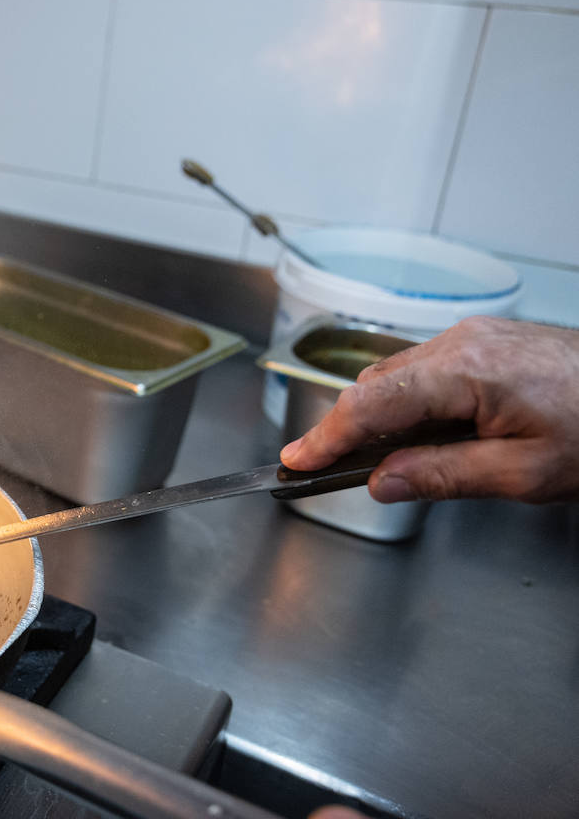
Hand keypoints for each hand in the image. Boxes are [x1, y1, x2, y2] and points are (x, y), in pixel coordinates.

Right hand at [279, 316, 578, 502]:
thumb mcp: (524, 473)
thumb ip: (442, 475)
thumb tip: (381, 482)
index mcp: (466, 370)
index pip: (370, 404)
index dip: (325, 436)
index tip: (294, 462)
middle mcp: (463, 341)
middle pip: (375, 384)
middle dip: (344, 428)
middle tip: (321, 469)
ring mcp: (475, 336)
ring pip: (398, 375)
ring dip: (378, 416)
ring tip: (376, 462)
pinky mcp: (487, 342)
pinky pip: (425, 369)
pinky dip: (407, 402)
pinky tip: (417, 435)